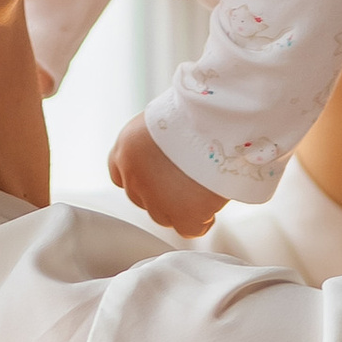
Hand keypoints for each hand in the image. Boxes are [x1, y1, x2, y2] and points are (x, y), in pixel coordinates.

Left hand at [109, 112, 226, 236]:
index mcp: (127, 147)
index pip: (121, 175)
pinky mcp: (184, 213)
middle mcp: (134, 174)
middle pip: (142, 199)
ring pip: (163, 216)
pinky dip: (201, 221)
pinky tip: (211, 205)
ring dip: (181, 207)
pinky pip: (189, 229)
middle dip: (162, 194)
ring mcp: (157, 197)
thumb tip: (166, 163)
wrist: (219, 117)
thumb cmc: (199, 111)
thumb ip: (155, 144)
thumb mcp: (164, 120)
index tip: (161, 174)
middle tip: (188, 179)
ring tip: (203, 187)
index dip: (144, 178)